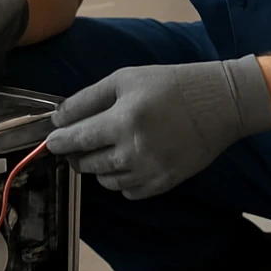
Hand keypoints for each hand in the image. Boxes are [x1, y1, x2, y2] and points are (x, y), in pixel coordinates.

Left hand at [46, 57, 270, 199]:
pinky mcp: (164, 184)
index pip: (76, 139)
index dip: (58, 141)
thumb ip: (88, 98)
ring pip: (106, 181)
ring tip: (107, 148)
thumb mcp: (126, 79)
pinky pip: (128, 192)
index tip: (51, 141)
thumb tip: (58, 118)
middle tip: (80, 142)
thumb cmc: (169, 85)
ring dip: (99, 167)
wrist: (218, 104)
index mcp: (122, 120)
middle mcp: (133, 151)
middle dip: (77, 153)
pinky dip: (122, 180)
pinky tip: (128, 161)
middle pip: (87, 163)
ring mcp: (150, 171)